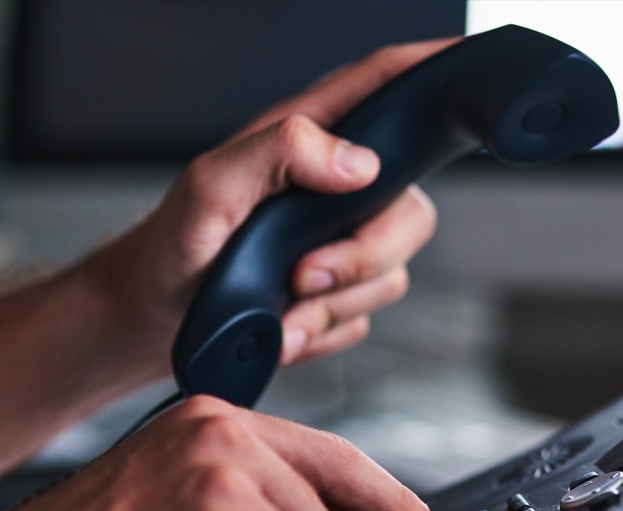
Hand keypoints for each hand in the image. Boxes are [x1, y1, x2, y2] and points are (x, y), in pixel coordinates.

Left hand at [86, 38, 456, 370]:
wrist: (152, 319)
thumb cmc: (171, 245)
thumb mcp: (210, 187)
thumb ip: (280, 153)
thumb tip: (358, 162)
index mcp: (309, 137)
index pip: (387, 82)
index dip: (435, 66)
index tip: (470, 65)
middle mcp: (336, 187)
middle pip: (411, 208)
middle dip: (365, 257)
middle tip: (302, 275)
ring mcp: (341, 243)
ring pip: (392, 275)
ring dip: (332, 307)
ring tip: (278, 309)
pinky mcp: (338, 294)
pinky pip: (364, 320)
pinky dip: (322, 333)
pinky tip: (281, 326)